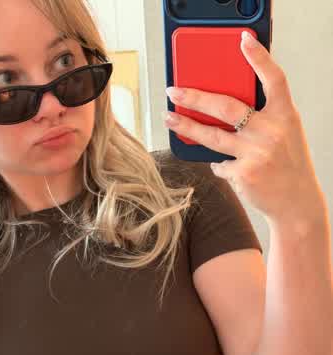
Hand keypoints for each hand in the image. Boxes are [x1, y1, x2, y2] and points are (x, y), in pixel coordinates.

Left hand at [163, 31, 323, 225]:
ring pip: (212, 135)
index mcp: (285, 115)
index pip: (274, 79)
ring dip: (187, 126)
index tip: (243, 41)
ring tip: (169, 117)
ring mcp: (256, 153)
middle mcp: (271, 131)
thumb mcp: (285, 133)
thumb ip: (263, 117)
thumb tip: (222, 107)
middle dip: (195, 97)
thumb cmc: (288, 164)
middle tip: (174, 91)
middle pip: (226, 106)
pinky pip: (218, 163)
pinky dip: (218, 164)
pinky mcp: (243, 174)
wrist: (295, 202)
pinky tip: (227, 166)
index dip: (260, 58)